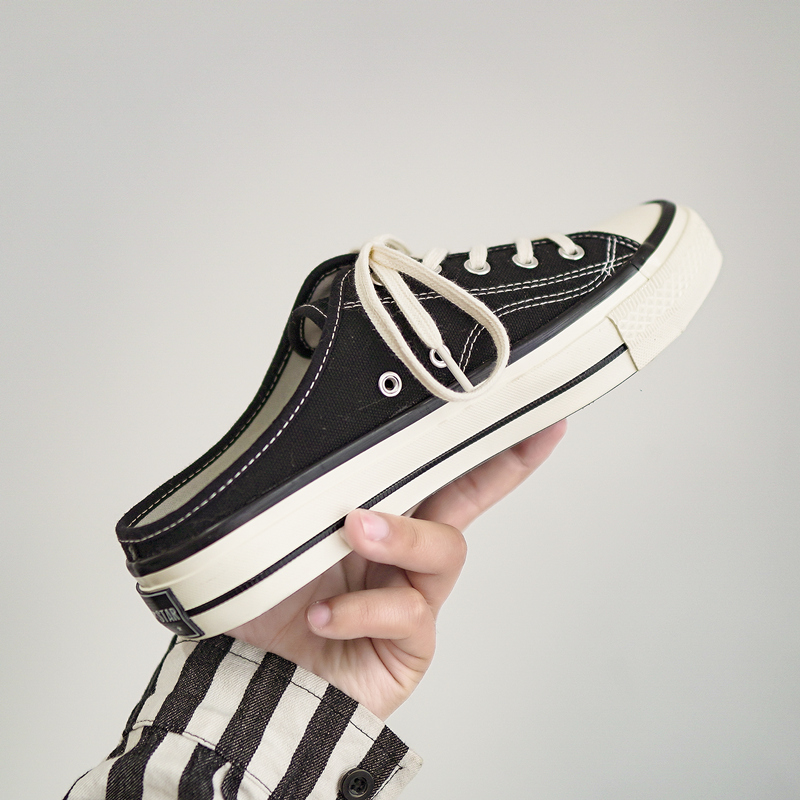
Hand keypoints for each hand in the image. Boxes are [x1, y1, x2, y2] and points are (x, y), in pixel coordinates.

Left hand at [227, 420, 565, 718]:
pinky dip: (365, 609)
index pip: (432, 469)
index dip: (478, 440)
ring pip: (445, 549)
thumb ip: (307, 494)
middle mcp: (405, 550)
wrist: (253, 677)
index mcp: (379, 512)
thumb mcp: (281, 533)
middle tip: (522, 436)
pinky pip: (411, 614)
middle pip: (468, 497)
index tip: (527, 410)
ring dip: (403, 536)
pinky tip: (326, 616)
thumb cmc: (268, 601)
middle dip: (504, 466)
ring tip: (356, 532)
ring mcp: (413, 595)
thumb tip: (311, 437)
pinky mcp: (411, 644)